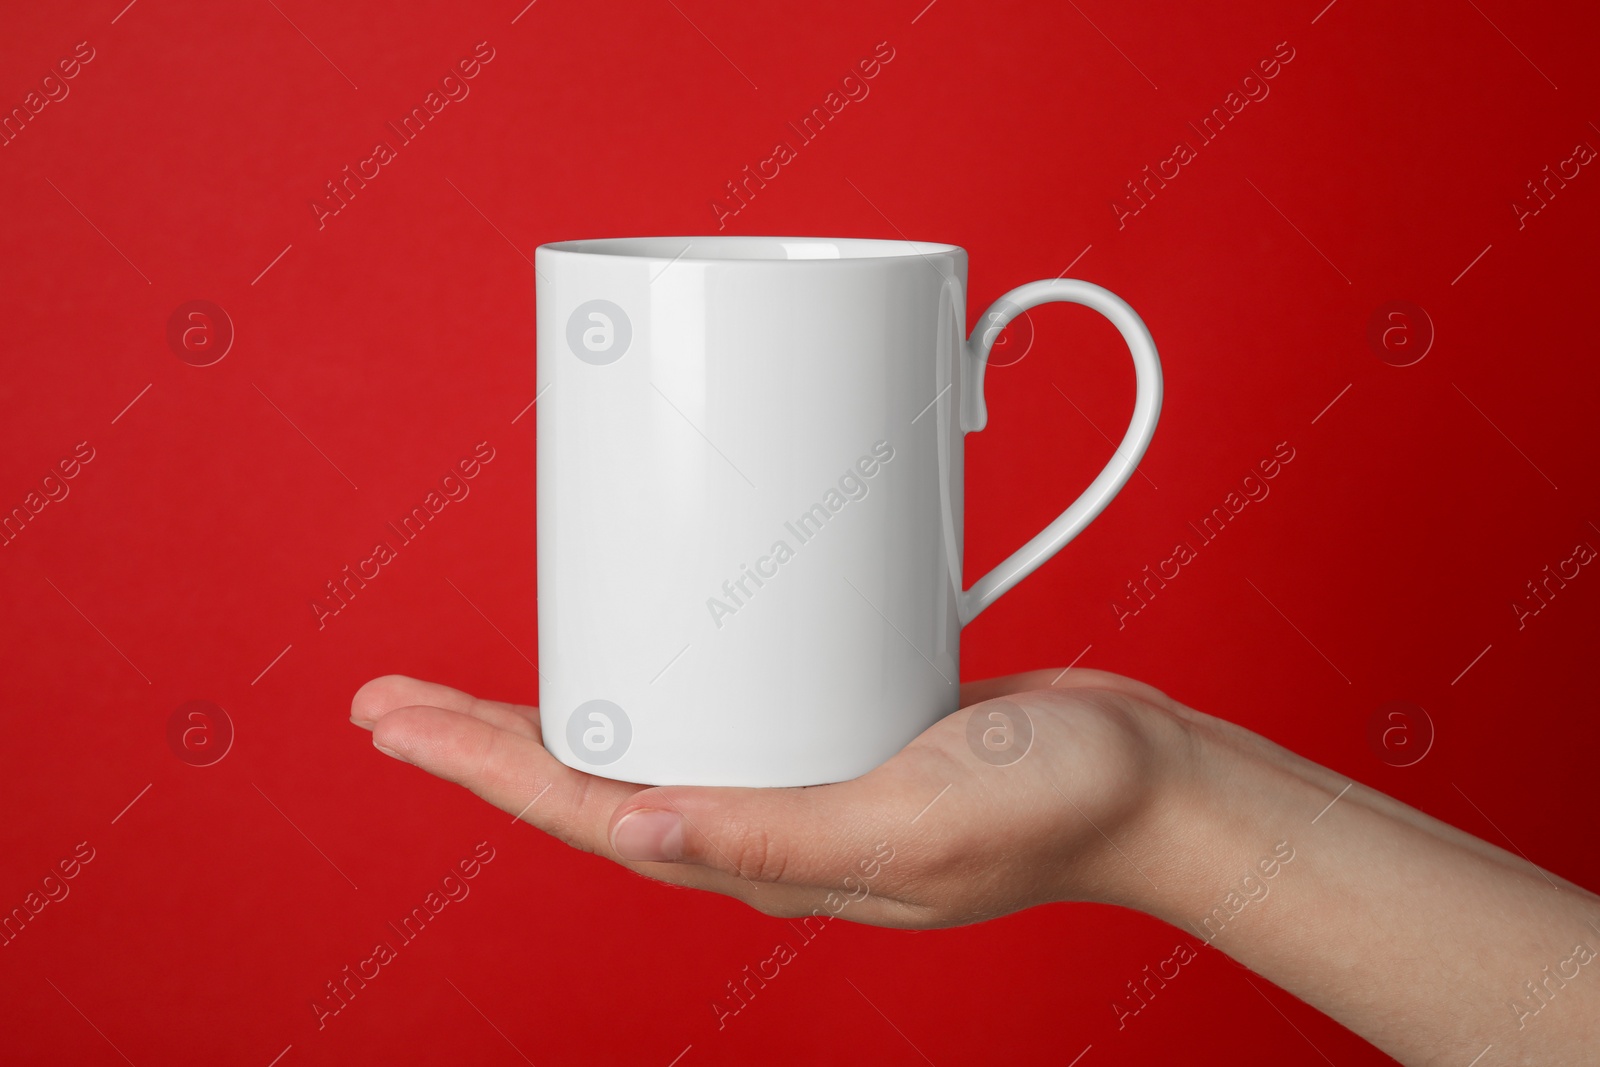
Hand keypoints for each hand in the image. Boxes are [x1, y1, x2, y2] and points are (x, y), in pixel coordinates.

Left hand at [349, 668, 1196, 927]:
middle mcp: (765, 818)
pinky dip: (659, 677)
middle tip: (394, 698)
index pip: (587, 812)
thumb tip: (632, 832)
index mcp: (764, 855)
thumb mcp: (907, 824)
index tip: (392, 724)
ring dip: (558, 709)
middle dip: (486, 741)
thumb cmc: (1044, 808)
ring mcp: (799, 773)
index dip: (480, 767)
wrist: (1141, 779)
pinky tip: (636, 647)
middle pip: (593, 775)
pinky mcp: (837, 723)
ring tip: (478, 685)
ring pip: (649, 739)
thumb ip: (774, 838)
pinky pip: (722, 703)